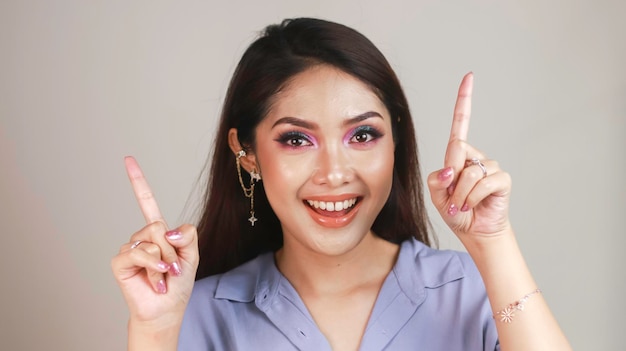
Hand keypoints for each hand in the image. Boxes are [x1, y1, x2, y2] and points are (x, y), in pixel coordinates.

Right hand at [111, 156, 198, 325]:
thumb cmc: (178, 283)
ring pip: (153, 240)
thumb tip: (166, 230)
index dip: (138, 181)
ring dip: (165, 261)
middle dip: (174, 250)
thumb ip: (187, 235)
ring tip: (164, 276)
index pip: (147, 202)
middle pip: (160, 226)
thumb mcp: (192, 255)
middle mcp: (142, 236)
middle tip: (174, 269)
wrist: (167, 308)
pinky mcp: (121, 261)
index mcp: (159, 231)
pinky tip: (155, 279)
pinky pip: (140, 252)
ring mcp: (130, 247)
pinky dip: (153, 266)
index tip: (128, 159)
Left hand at [427, 73, 511, 239]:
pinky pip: (483, 183)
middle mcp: (475, 156)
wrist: (474, 231)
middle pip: (456, 151)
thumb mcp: (437, 195)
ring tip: (463, 206)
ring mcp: (490, 166)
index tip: (469, 76)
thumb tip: (452, 169)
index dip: (464, 100)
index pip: (461, 124)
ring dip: (460, 194)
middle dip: (450, 178)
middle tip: (453, 199)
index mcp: (458, 155)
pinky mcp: (502, 179)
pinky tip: (474, 205)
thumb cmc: (457, 211)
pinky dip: (472, 198)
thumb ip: (438, 179)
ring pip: (468, 172)